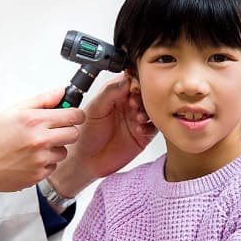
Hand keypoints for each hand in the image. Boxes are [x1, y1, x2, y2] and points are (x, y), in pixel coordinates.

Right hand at [0, 88, 84, 211]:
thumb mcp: (13, 111)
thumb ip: (41, 100)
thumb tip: (60, 92)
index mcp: (34, 121)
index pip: (74, 116)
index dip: (75, 115)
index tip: (71, 116)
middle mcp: (40, 140)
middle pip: (74, 134)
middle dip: (67, 130)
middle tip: (53, 130)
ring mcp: (41, 160)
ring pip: (64, 151)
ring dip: (55, 148)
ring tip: (35, 146)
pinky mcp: (39, 175)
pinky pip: (53, 167)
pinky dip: (45, 163)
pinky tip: (29, 159)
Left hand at [49, 74, 156, 196]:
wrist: (86, 160)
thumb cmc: (85, 135)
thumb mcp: (94, 109)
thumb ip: (109, 93)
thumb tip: (126, 80)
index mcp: (114, 95)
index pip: (131, 80)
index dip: (137, 81)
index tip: (135, 87)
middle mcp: (127, 105)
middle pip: (145, 93)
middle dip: (144, 96)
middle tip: (135, 103)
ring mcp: (135, 120)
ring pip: (152, 109)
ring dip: (148, 111)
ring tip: (137, 117)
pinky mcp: (142, 135)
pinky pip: (154, 127)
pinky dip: (150, 127)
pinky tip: (139, 130)